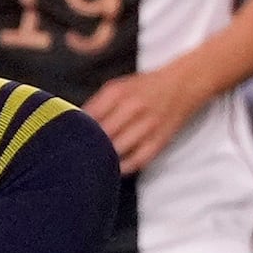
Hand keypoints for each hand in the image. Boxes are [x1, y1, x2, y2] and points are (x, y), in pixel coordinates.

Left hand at [84, 65, 202, 175]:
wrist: (183, 85)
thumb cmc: (145, 87)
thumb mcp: (119, 86)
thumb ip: (99, 104)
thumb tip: (77, 125)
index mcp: (117, 92)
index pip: (89, 117)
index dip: (77, 130)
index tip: (69, 139)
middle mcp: (132, 107)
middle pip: (102, 135)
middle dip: (89, 146)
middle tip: (78, 156)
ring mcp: (147, 125)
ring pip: (118, 149)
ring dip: (105, 158)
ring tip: (94, 163)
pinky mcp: (159, 140)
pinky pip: (138, 160)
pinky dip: (124, 167)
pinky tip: (115, 168)